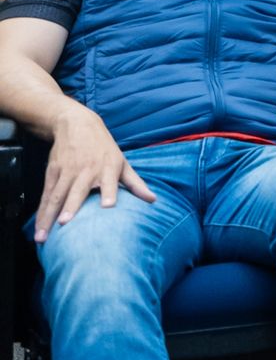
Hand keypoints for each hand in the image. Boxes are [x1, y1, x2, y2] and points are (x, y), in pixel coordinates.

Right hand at [36, 105, 155, 242]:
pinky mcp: (52, 172)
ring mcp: (67, 171)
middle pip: (77, 190)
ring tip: (43, 235)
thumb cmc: (104, 148)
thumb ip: (136, 183)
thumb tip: (153, 200)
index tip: (108, 206)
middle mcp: (87, 170)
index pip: (110, 181)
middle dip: (71, 207)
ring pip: (57, 195)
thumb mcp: (123, 162)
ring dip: (49, 215)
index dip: (109, 192)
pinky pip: (46, 195)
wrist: (77, 124)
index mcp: (108, 168)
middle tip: (65, 223)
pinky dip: (41, 211)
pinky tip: (38, 225)